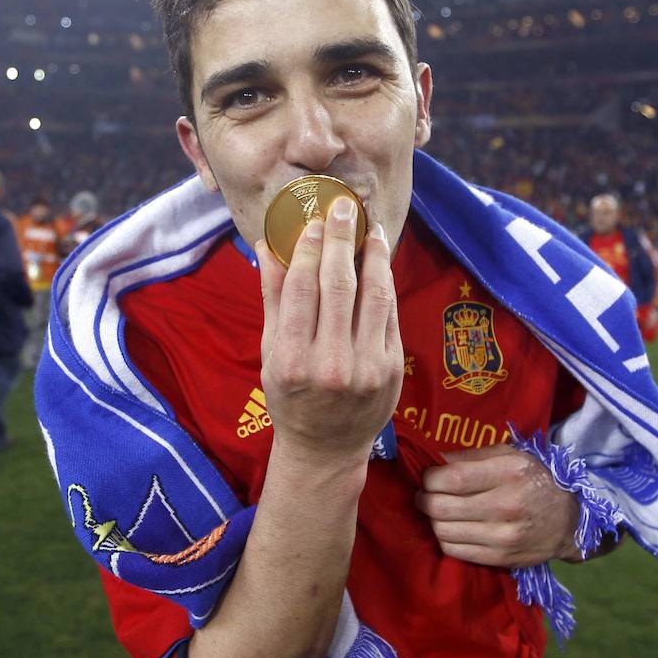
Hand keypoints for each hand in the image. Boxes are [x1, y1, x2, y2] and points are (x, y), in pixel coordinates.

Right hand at [256, 197, 402, 464]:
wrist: (327, 449)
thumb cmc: (291, 397)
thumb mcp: (271, 354)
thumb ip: (273, 300)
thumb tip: (266, 247)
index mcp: (292, 360)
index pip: (301, 289)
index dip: (308, 249)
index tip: (313, 221)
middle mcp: (330, 364)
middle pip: (338, 286)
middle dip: (341, 240)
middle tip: (342, 208)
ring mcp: (366, 368)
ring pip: (373, 295)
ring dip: (372, 254)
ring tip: (370, 227)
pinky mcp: (391, 368)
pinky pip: (389, 314)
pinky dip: (385, 283)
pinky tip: (380, 262)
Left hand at [415, 445, 580, 566]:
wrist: (571, 521)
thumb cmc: (534, 480)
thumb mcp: (509, 455)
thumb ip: (470, 456)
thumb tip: (432, 461)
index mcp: (509, 473)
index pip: (452, 479)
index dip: (429, 478)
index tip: (427, 477)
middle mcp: (506, 505)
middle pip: (441, 507)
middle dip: (424, 499)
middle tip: (426, 495)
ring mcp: (503, 536)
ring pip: (442, 531)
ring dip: (432, 520)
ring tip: (439, 511)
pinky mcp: (500, 558)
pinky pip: (454, 550)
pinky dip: (445, 537)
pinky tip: (451, 527)